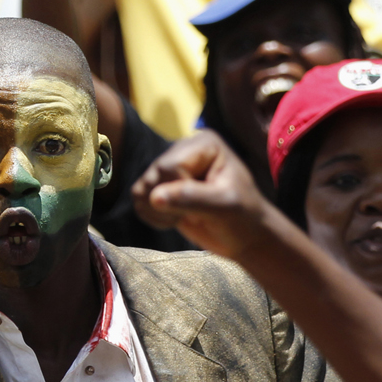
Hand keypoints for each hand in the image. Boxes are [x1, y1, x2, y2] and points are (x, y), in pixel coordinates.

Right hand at [131, 131, 272, 259]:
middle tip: (197, 213)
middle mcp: (182, 149)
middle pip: (153, 176)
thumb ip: (190, 198)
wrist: (244, 238)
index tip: (207, 205)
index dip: (181, 191)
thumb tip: (154, 197)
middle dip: (170, 203)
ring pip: (141, 188)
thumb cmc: (243, 218)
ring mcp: (168, 168)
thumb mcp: (224, 207)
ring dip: (159, 211)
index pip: (171, 166)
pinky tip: (176, 219)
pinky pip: (137, 200)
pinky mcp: (159, 187)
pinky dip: (153, 216)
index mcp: (203, 144)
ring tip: (186, 216)